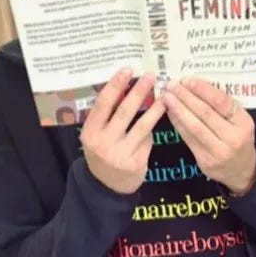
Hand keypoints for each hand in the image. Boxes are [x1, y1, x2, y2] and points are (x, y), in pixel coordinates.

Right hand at [80, 68, 165, 194]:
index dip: (115, 85)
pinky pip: (148, 140)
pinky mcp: (136, 163)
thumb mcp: (95, 135)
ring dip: (155, 109)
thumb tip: (125, 87)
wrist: (106, 186)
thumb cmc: (102, 153)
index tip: (128, 70)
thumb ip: (105, 117)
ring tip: (165, 96)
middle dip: (139, 92)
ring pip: (142, 126)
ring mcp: (119, 154)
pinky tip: (157, 121)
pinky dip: (152, 130)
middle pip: (124, 112)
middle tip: (151, 76)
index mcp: (90, 132)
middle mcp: (102, 143)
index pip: (103, 104)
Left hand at [162, 78, 255, 195]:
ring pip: (194, 127)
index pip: (222, 102)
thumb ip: (223, 105)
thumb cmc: (238, 137)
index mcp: (244, 123)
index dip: (203, 90)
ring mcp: (218, 152)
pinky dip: (178, 124)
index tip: (188, 80)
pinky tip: (170, 113)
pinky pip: (188, 138)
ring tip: (166, 97)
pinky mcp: (205, 161)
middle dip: (186, 97)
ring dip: (178, 110)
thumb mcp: (240, 120)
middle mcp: (233, 138)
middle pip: (205, 113)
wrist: (242, 170)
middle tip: (171, 85)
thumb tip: (195, 85)